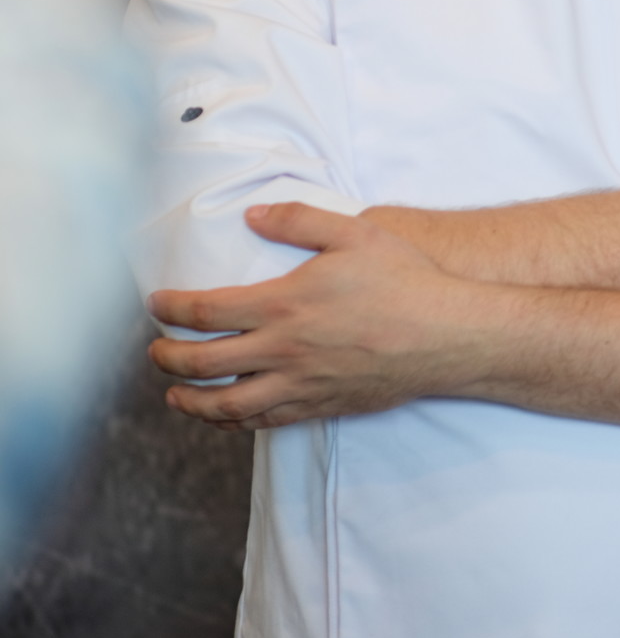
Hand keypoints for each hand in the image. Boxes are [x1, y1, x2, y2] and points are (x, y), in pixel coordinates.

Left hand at [146, 205, 485, 430]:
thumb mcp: (353, 232)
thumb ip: (298, 220)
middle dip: (168, 358)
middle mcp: (284, 351)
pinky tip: (228, 415)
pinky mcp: (322, 406)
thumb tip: (253, 215)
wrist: (447, 336)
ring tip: (175, 394)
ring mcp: (301, 385)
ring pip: (227, 405)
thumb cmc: (404, 281)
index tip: (156, 305)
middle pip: (204, 364)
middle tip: (156, 351)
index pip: (206, 312)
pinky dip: (234, 422)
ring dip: (191, 401)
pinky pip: (265, 422)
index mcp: (284, 304)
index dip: (172, 309)